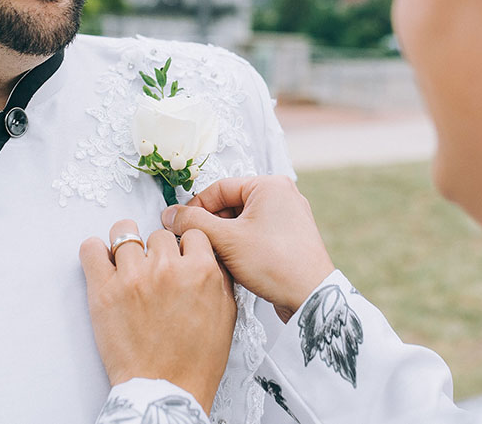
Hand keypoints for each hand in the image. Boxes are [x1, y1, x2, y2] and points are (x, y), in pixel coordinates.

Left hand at [79, 219, 236, 413]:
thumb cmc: (194, 362)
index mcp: (201, 271)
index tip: (177, 255)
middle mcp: (167, 269)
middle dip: (158, 252)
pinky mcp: (104, 290)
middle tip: (155, 272)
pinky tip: (103, 261)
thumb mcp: (226, 315)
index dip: (184, 246)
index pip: (191, 233)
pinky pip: (91, 249)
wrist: (164, 391)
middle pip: (159, 235)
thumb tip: (207, 256)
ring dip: (128, 247)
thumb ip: (218, 278)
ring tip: (128, 264)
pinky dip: (95, 251)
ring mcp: (133, 277)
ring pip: (125, 234)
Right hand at [162, 176, 334, 321]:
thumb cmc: (276, 263)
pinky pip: (256, 235)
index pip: (219, 188)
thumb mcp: (226, 240)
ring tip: (214, 257)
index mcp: (270, 185)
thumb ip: (194, 223)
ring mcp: (288, 217)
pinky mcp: (290, 238)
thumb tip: (170, 214)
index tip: (179, 225)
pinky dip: (240, 246)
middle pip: (230, 205)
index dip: (195, 208)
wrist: (311, 297)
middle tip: (196, 244)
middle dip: (211, 225)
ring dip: (224, 238)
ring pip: (242, 222)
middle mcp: (282, 196)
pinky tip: (232, 264)